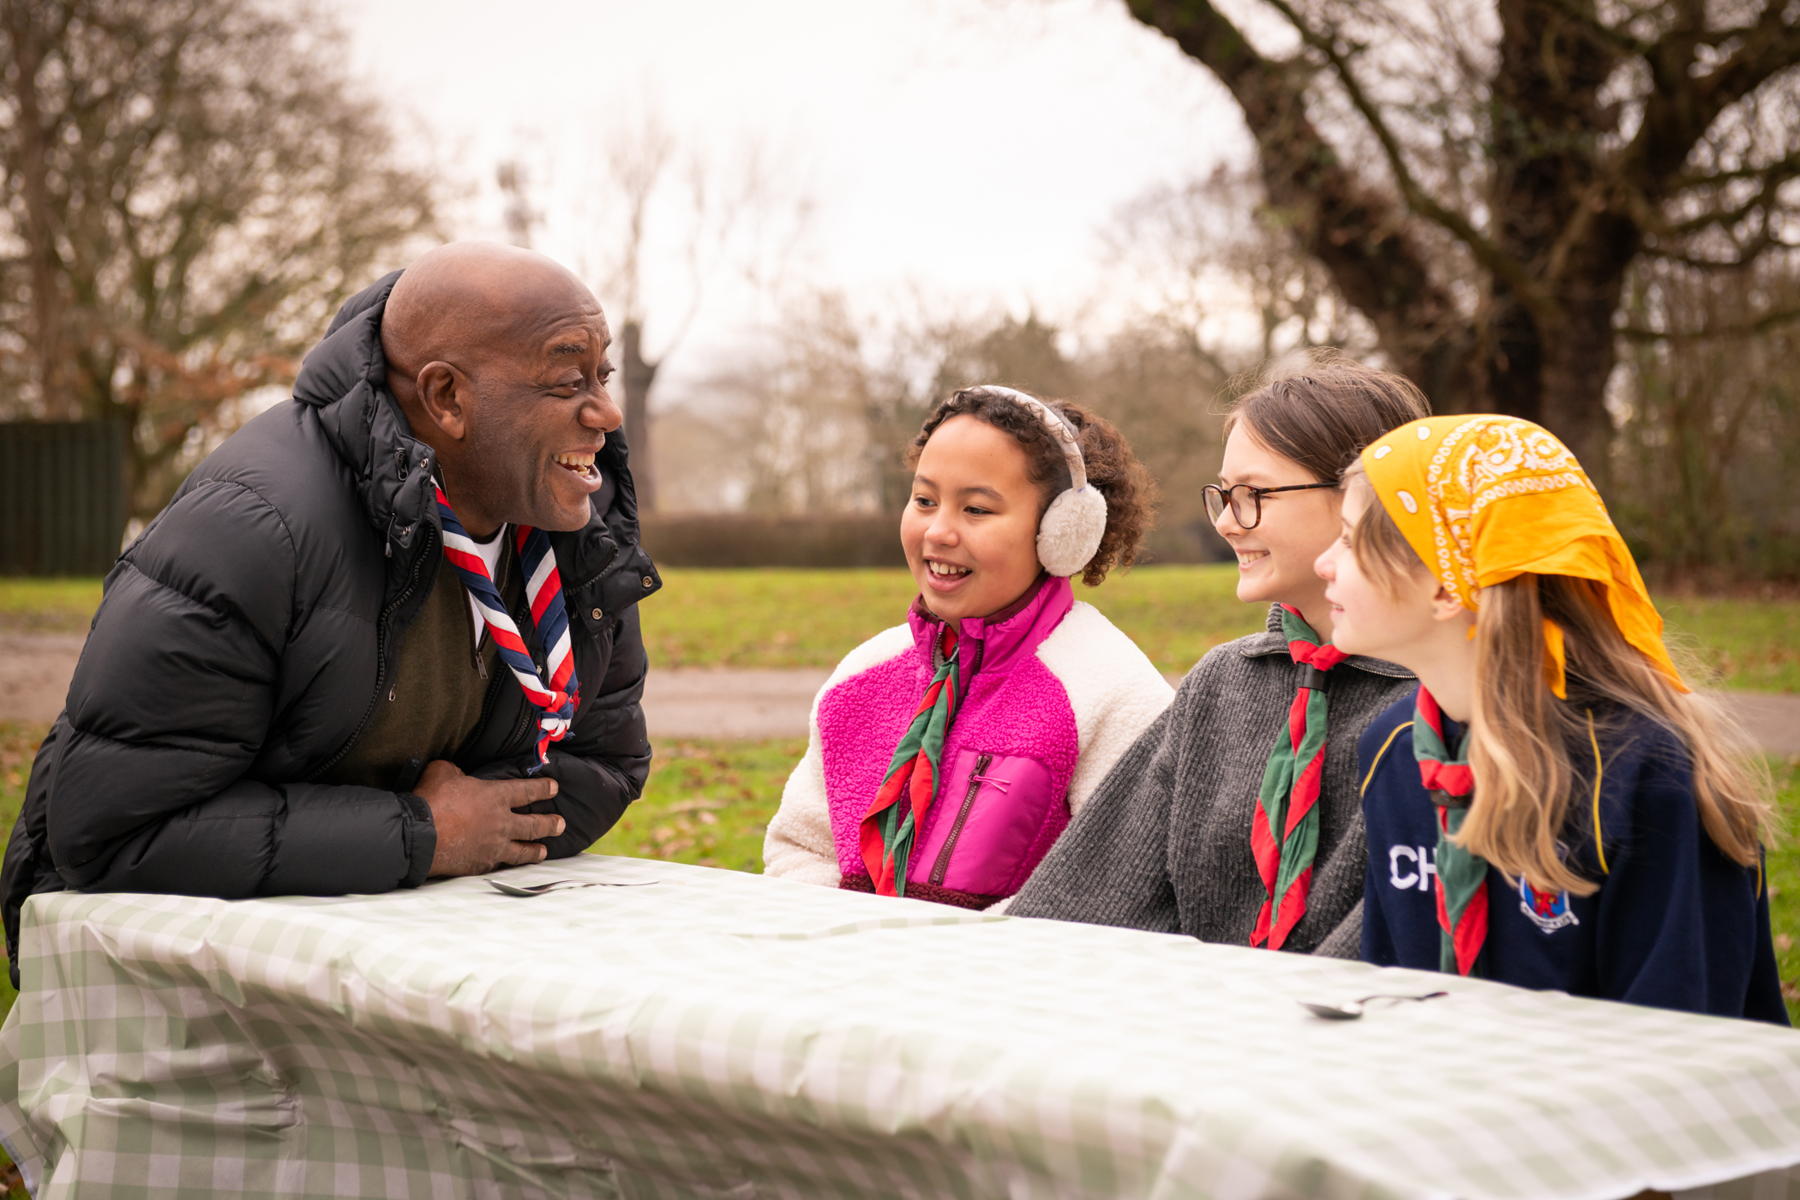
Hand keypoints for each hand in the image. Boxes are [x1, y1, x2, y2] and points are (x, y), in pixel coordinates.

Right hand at [414, 759, 564, 875]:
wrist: (420, 835)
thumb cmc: (432, 800)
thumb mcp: (443, 772)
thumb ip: (455, 772)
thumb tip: (457, 775)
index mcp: (496, 796)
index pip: (527, 790)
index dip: (543, 788)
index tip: (554, 788)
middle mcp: (501, 822)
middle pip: (535, 824)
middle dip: (551, 824)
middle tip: (561, 824)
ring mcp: (494, 846)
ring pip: (523, 850)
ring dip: (536, 850)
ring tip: (544, 851)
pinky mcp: (481, 864)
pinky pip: (499, 864)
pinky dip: (506, 863)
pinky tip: (508, 864)